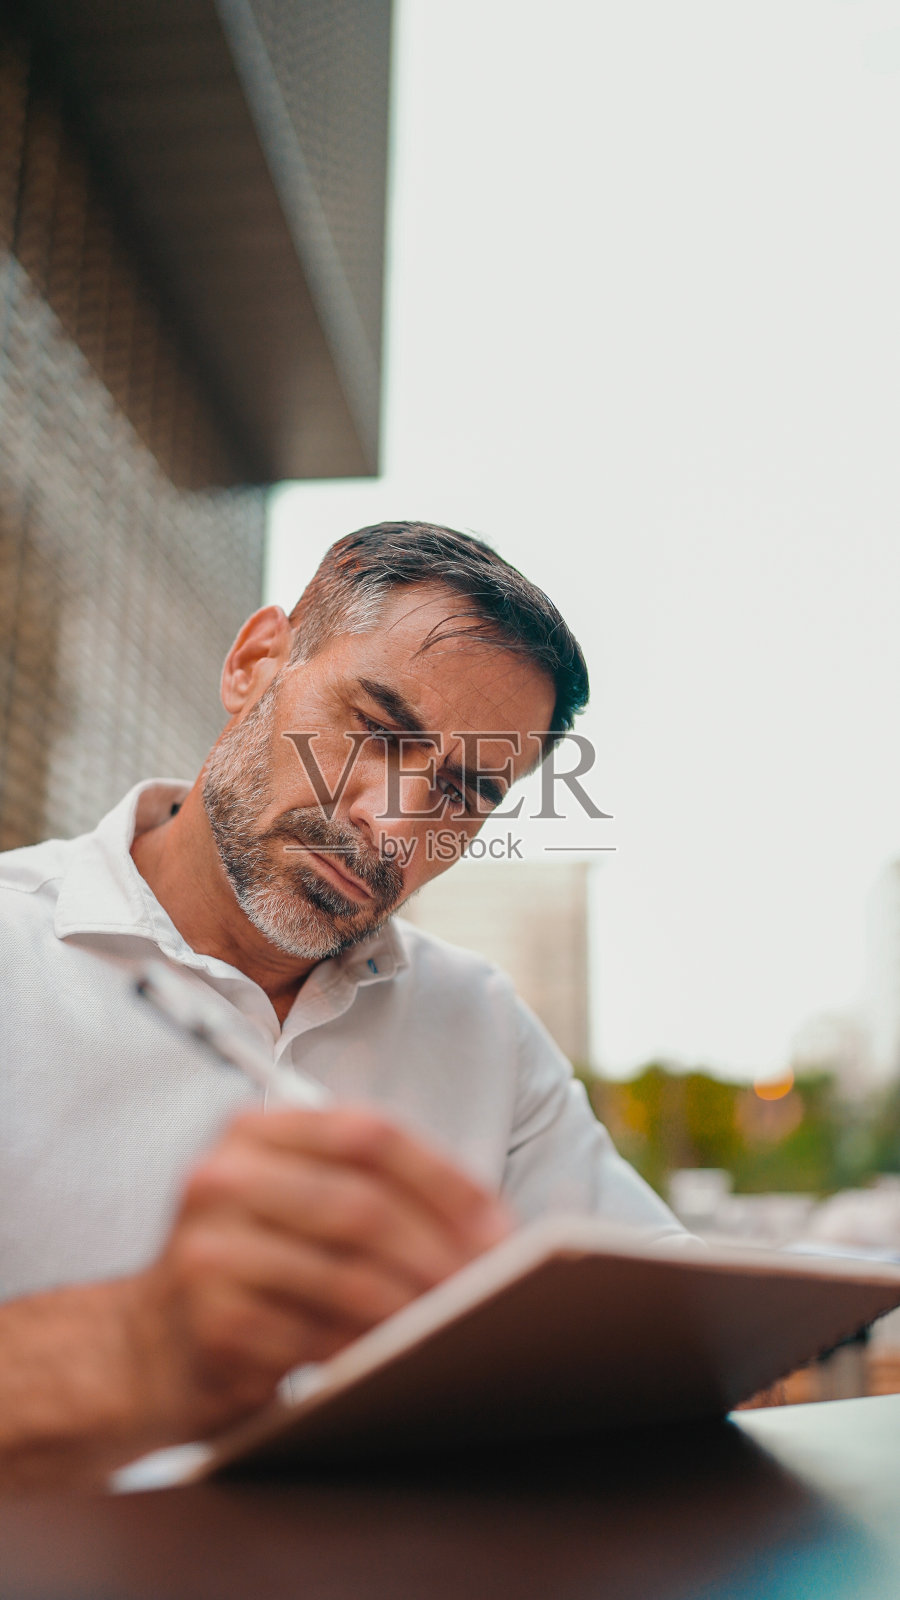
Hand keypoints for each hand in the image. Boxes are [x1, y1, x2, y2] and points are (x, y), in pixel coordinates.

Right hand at [131, 1105, 511, 1438]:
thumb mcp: (292, 1201)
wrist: (141, 1347)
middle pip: (362, 1205)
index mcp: (254, 1131)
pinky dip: (367, 1349)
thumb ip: (369, 1190)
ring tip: (457, 1323)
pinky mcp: (209, 1322)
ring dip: (414, 1307)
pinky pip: (315, 1336)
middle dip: (440, 1252)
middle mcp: (223, 1177)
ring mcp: (209, 1250)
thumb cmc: (249, 1267)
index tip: (498, 1227)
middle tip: (491, 1287)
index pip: (369, 1133)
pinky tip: (395, 1358)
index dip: (445, 1180)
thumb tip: (488, 1229)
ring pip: (345, 1276)